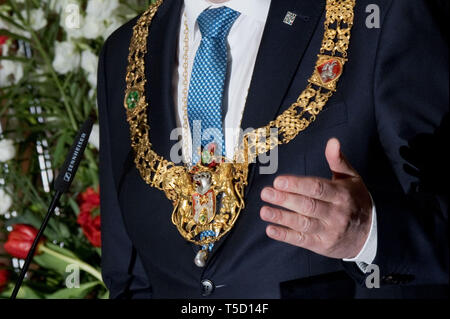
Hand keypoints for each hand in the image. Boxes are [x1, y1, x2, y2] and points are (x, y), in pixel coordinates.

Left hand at [260, 138, 372, 258]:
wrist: (370, 235)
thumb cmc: (355, 200)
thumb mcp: (352, 179)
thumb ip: (338, 160)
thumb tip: (332, 141)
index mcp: (341, 194)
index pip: (317, 188)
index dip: (297, 185)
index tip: (278, 180)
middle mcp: (336, 213)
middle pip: (308, 206)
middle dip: (285, 199)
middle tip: (266, 192)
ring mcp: (329, 231)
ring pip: (303, 224)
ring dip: (282, 218)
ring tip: (264, 211)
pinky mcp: (321, 245)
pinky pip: (302, 240)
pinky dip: (285, 236)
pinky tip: (270, 229)